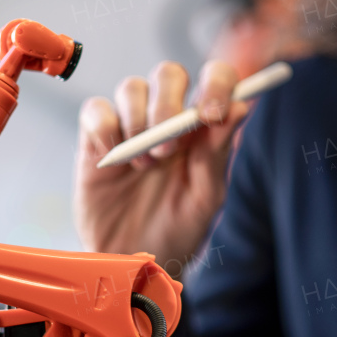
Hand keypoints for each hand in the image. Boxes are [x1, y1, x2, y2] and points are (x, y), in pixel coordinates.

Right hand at [74, 61, 250, 269]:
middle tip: (169, 147)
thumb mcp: (204, 199)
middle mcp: (166, 119)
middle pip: (168, 74)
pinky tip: (113, 160)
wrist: (132, 262)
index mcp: (200, 127)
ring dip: (138, 121)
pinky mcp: (95, 139)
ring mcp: (129, 126)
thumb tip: (240, 106)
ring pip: (131, 87)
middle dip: (169, 102)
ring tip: (143, 165)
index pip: (214, 80)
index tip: (213, 113)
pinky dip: (105, 129)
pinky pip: (96, 110)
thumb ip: (217, 153)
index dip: (217, 84)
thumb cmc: (176, 230)